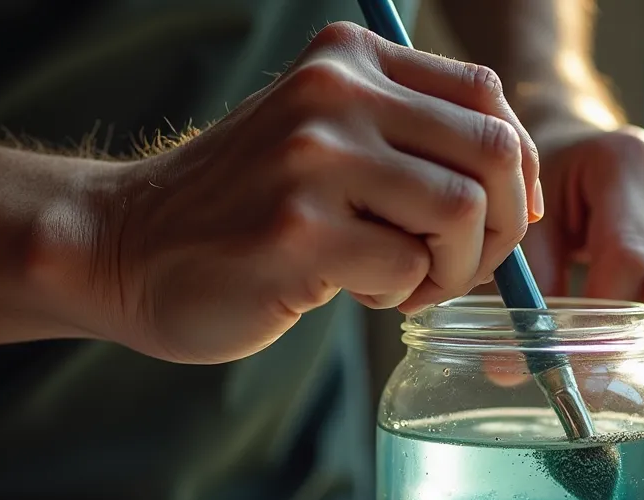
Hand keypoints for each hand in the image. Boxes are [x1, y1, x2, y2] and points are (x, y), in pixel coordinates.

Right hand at [89, 22, 540, 363]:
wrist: (124, 247)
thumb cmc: (245, 206)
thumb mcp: (324, 138)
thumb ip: (411, 140)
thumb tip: (519, 189)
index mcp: (347, 60)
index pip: (487, 95)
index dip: (515, 166)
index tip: (498, 215)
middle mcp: (333, 93)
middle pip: (492, 151)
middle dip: (500, 226)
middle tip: (458, 264)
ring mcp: (313, 158)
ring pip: (461, 210)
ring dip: (453, 268)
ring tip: (408, 284)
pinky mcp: (297, 230)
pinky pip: (407, 268)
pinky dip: (401, 295)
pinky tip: (359, 293)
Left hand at [520, 125, 643, 387]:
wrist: (589, 149)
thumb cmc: (553, 184)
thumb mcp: (532, 217)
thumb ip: (524, 286)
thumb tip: (510, 367)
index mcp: (629, 162)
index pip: (627, 255)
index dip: (603, 318)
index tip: (576, 368)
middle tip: (610, 400)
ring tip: (626, 397)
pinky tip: (643, 374)